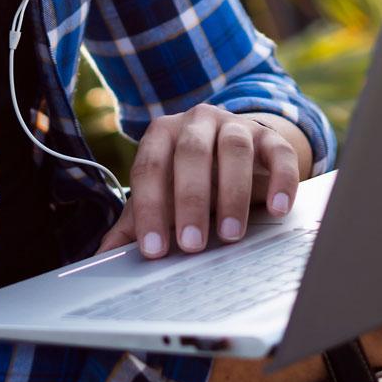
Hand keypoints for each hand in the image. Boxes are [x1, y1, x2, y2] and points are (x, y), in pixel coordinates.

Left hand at [94, 105, 305, 257]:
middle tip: (191, 245)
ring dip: (232, 192)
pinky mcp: (269, 136)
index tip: (154, 249)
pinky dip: (280, 180)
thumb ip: (134, 226)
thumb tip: (101, 260)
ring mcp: (235, 125)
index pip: (150, 167)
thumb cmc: (190, 181)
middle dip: (190, 200)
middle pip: (191, 153)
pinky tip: (276, 209)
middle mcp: (196, 122)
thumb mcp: (161, 198)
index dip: (150, 208)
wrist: (235, 155)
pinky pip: (278, 152)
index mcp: (162, 134)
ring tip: (231, 234)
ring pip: (234, 148)